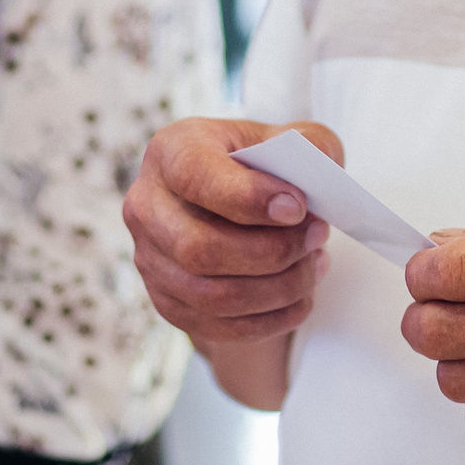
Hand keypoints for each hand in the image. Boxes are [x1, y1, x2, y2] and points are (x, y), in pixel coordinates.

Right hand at [124, 117, 341, 347]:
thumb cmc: (262, 166)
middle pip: (199, 248)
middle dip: (271, 251)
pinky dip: (268, 320)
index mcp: (171, 152)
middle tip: (317, 236)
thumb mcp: (289, 138)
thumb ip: (308, 143)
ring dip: (276, 288)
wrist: (237, 205)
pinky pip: (216, 326)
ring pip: (211, 295)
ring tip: (314, 265)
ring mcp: (150, 259)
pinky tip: (300, 297)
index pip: (196, 178)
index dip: (248, 197)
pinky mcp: (166, 300)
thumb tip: (316, 169)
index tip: (298, 207)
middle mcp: (147, 205)